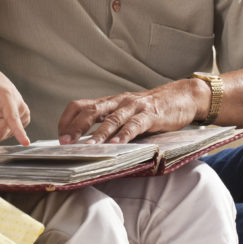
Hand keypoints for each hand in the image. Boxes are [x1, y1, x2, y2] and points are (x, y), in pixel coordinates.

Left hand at [57, 79, 206, 143]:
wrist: (182, 96)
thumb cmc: (151, 109)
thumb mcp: (126, 112)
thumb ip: (109, 122)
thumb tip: (86, 142)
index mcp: (109, 102)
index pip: (80, 105)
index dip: (67, 120)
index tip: (60, 136)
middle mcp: (118, 101)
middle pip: (91, 110)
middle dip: (76, 127)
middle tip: (65, 142)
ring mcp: (134, 107)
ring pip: (111, 119)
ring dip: (98, 134)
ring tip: (87, 147)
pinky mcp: (151, 114)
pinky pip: (134, 125)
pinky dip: (124, 135)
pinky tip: (116, 145)